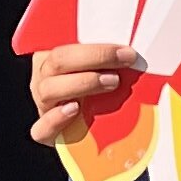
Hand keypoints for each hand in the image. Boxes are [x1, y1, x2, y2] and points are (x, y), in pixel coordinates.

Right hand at [29, 40, 144, 147]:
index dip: (96, 49)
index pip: (68, 47)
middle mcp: (45, 81)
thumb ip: (109, 65)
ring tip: (111, 83)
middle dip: (94, 58)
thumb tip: (138, 59)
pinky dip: (56, 118)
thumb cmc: (91, 94)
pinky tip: (74, 110)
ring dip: (81, 83)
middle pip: (58, 62)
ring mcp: (44, 106)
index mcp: (54, 62)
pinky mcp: (45, 132)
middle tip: (124, 62)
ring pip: (49, 90)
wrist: (75, 130)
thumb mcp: (97, 73)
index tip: (126, 52)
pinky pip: (42, 127)